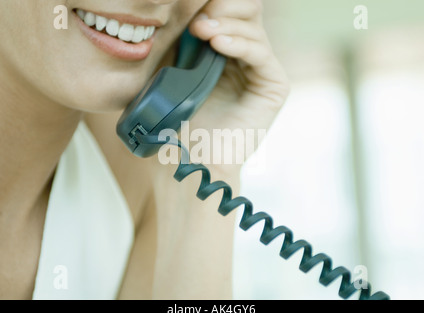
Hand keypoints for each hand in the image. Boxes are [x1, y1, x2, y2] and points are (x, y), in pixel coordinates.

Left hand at [185, 0, 289, 175]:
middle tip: (196, 17)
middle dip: (221, 6)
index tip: (187, 5)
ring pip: (252, 26)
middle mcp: (245, 54)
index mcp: (223, 48)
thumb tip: (187, 8)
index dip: (210, 4)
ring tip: (200, 30)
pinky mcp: (273, 84)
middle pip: (245, 9)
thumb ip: (185, 39)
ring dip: (224, 23)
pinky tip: (218, 44)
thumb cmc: (181, 119)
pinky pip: (261, 53)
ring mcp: (261, 68)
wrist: (195, 158)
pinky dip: (240, 44)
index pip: (225, 9)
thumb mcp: (176, 72)